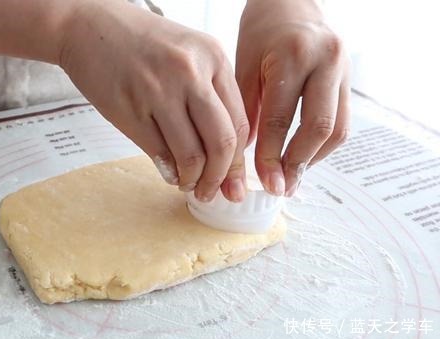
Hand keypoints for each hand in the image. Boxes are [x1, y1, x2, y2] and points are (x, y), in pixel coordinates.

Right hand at [59, 0, 248, 201]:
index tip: (235, 181)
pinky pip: (159, 153)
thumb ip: (210, 91)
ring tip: (189, 185)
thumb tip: (225, 150)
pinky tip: (170, 173)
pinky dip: (169, 171)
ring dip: (193, 180)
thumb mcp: (187, 52)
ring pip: (191, 154)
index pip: (238, 122)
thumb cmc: (139, 41)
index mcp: (213, 56)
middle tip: (215, 192)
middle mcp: (190, 73)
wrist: (87, 26)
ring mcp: (158, 91)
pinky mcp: (130, 109)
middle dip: (221, 178)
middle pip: (221, 143)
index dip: (239, 161)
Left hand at [236, 0, 349, 196]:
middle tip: (282, 187)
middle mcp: (325, 61)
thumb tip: (246, 157)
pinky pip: (342, 122)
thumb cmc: (261, 33)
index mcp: (292, 56)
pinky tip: (303, 156)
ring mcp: (343, 70)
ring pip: (337, 129)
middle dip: (298, 163)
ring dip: (314, 158)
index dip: (271, 155)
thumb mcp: (244, 66)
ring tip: (292, 176)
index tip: (265, 181)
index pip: (280, 118)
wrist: (290, 4)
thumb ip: (246, 110)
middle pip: (319, 127)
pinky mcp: (349, 80)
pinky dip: (322, 145)